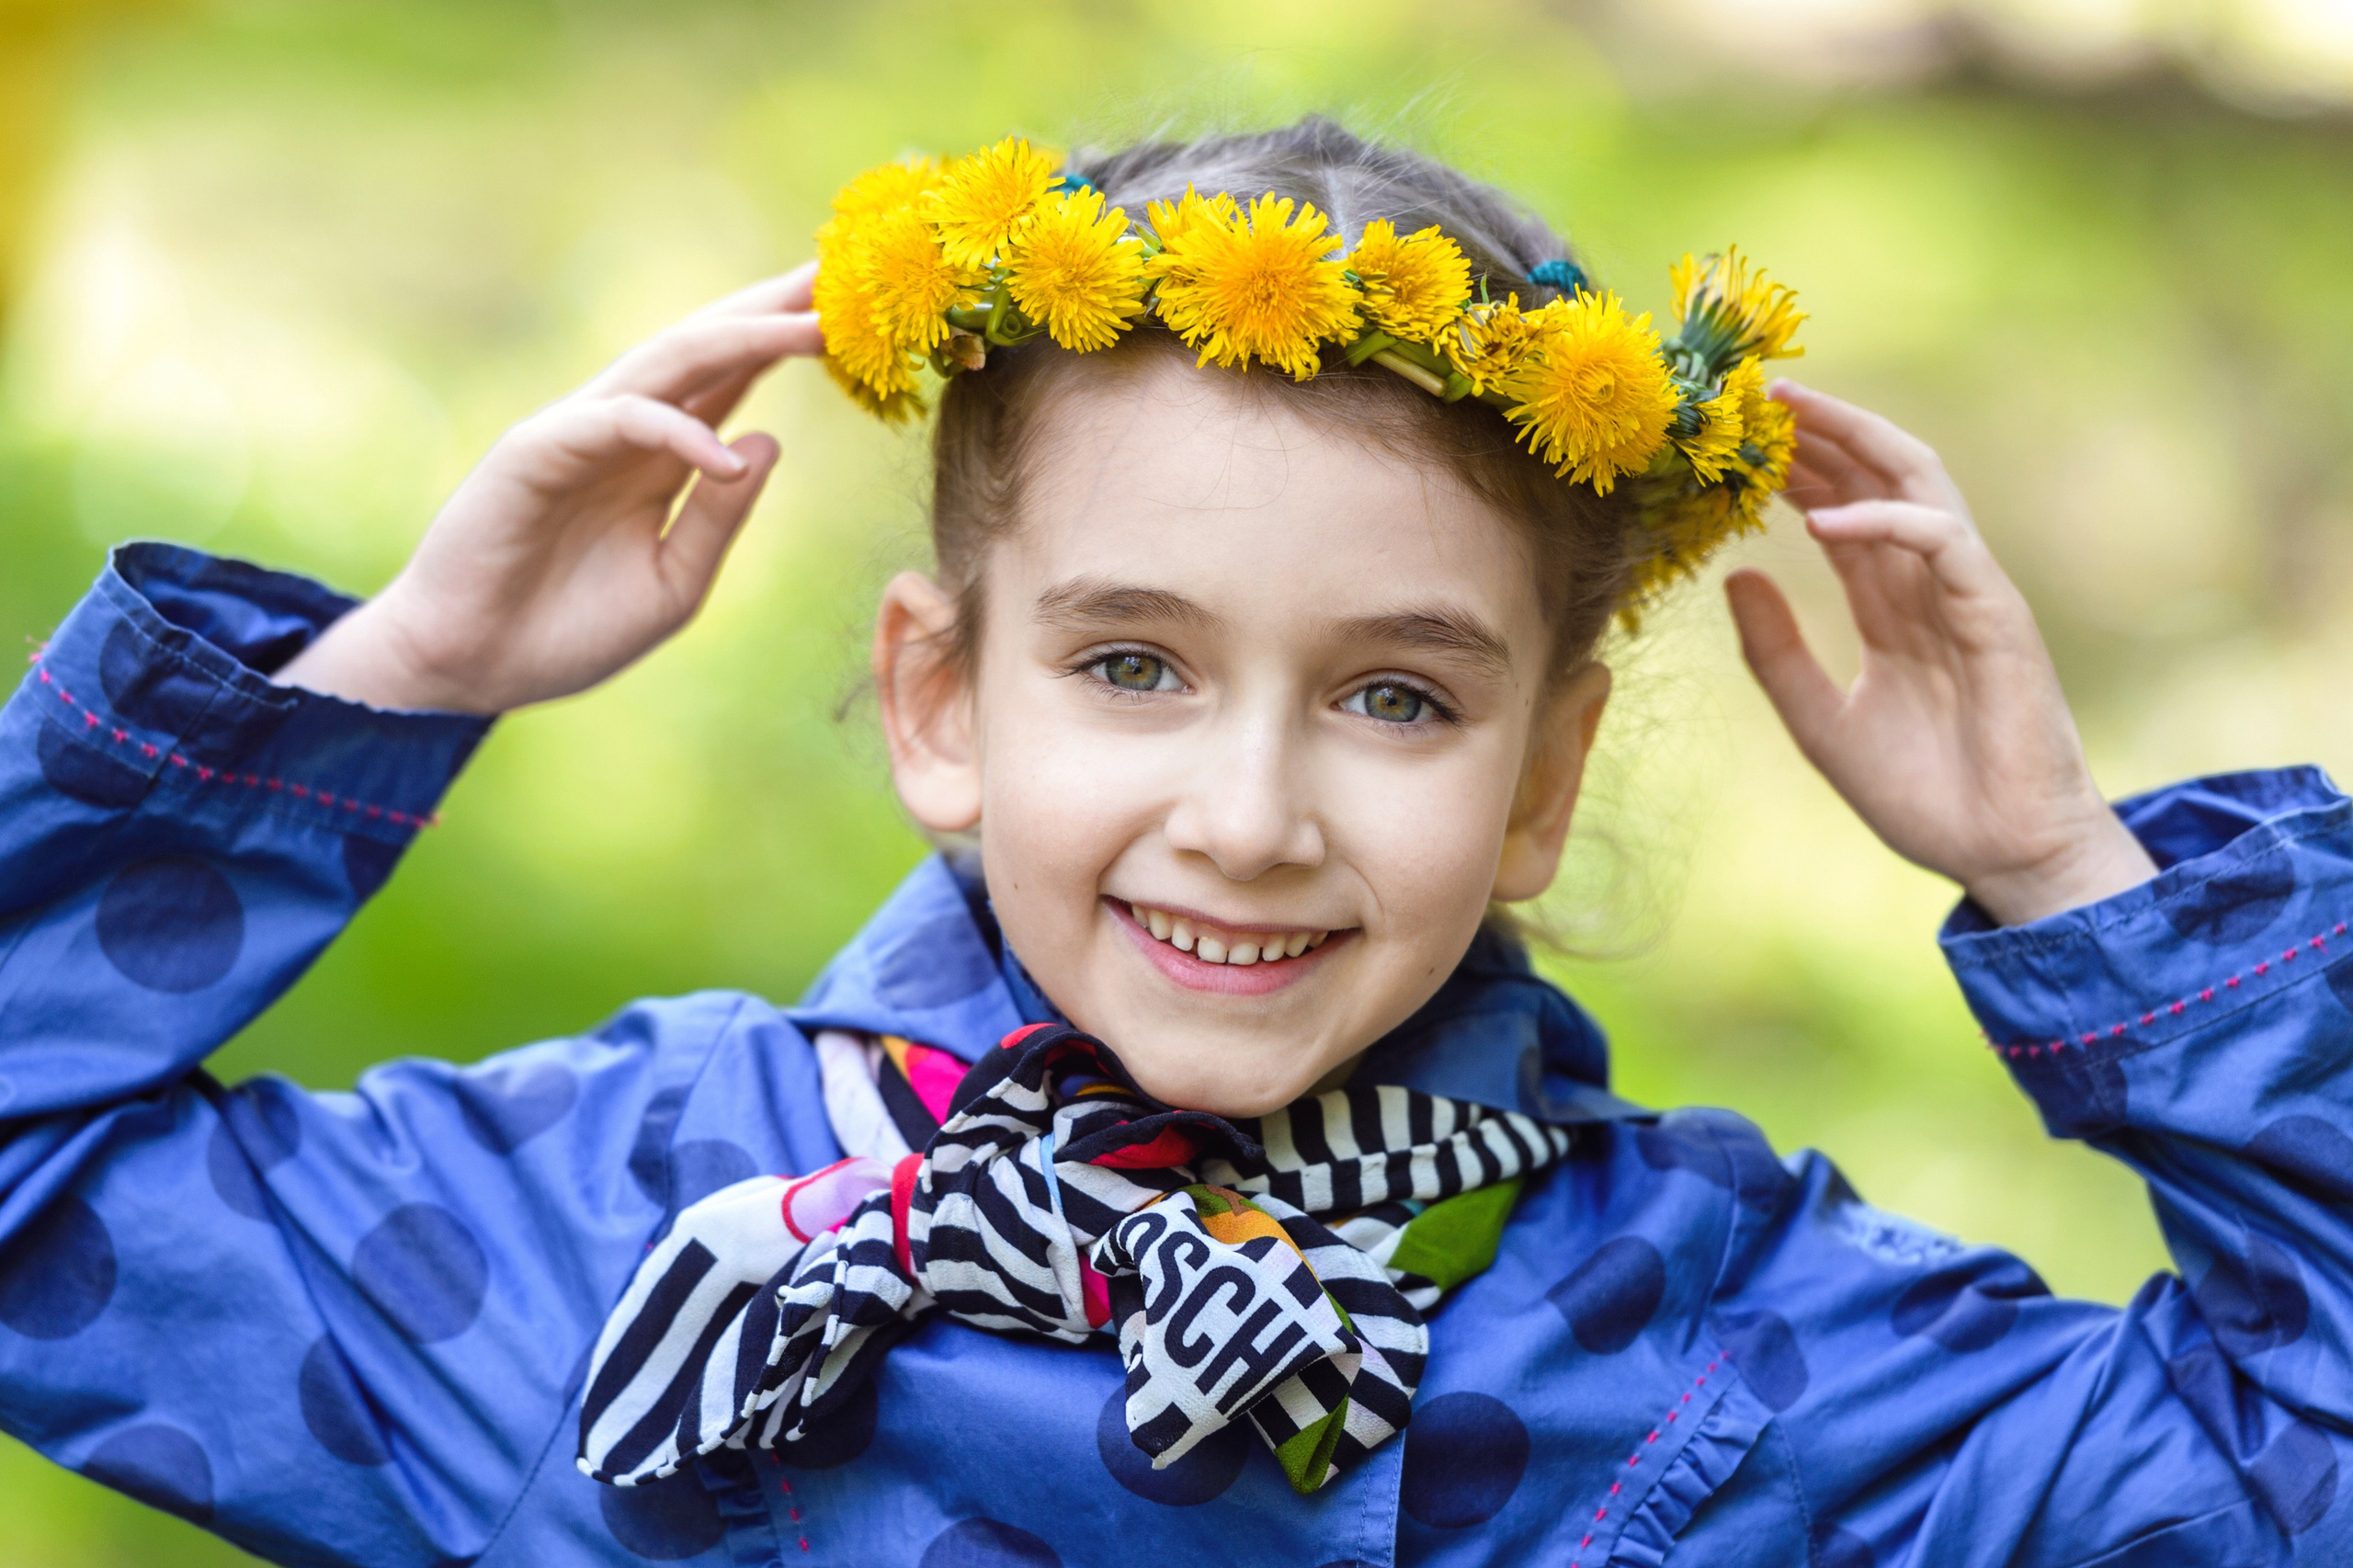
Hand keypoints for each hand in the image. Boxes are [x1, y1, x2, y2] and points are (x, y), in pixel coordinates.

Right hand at [277, 265, 823, 714]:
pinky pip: (619, 423)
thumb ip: (721, 518)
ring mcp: (580, 431)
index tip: (857, 310)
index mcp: (661, 455)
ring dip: (744, 340)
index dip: (789, 340)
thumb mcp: (673, 582)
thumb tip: (768, 442)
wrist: (473, 667)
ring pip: (670, 363)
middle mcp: (625, 428)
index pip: (734, 377)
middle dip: (774, 307)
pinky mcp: (536, 451)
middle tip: (844, 269)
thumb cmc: (568, 629)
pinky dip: (676, 432)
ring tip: (815, 327)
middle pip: (710, 348)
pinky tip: (728, 456)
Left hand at [1723, 381, 2156, 925]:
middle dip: (1822, 432)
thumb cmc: (1924, 796)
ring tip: (1790, 412)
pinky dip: (1885, 520)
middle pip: (1878, 478)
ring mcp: (1967, 593)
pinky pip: (1944, 540)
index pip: (1841, 510)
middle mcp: (1930, 585)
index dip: (1793, 471)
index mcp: (1892, 606)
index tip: (1735, 442)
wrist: (2000, 855)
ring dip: (1856, 440)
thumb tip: (1734, 575)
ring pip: (1918, 483)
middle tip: (1756, 396)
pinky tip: (1820, 518)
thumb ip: (1776, 652)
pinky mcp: (1997, 614)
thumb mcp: (1821, 723)